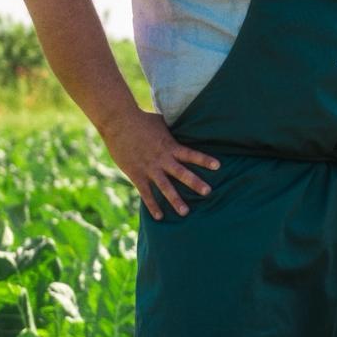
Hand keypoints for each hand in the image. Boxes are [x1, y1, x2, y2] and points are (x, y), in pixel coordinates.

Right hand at [100, 110, 218, 220]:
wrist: (118, 122)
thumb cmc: (141, 119)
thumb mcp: (162, 122)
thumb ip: (174, 129)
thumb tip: (187, 122)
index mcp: (170, 146)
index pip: (191, 154)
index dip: (204, 160)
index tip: (218, 166)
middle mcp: (162, 159)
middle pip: (181, 173)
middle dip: (195, 183)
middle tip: (208, 192)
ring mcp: (149, 168)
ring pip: (165, 187)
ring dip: (175, 200)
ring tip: (185, 212)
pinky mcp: (136, 174)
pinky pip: (146, 193)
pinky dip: (153, 205)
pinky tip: (159, 217)